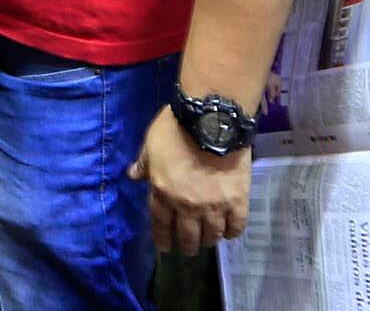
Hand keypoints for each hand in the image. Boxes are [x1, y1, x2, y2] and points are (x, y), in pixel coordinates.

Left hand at [128, 107, 252, 254]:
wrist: (210, 121)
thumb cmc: (176, 129)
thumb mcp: (151, 144)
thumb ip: (144, 163)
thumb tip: (132, 176)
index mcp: (163, 192)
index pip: (160, 224)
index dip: (162, 239)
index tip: (165, 248)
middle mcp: (187, 205)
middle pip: (187, 236)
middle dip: (187, 246)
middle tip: (188, 248)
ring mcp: (214, 206)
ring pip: (212, 235)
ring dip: (208, 240)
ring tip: (208, 241)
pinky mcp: (237, 202)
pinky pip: (236, 226)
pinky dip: (232, 232)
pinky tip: (229, 232)